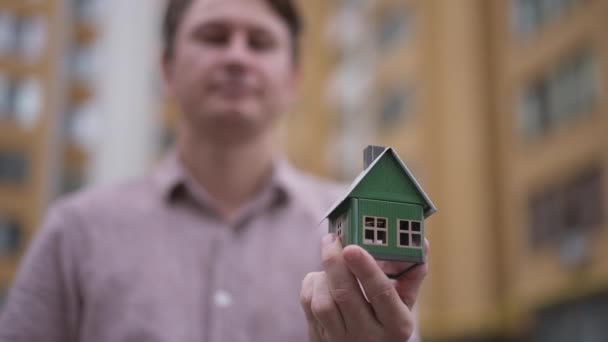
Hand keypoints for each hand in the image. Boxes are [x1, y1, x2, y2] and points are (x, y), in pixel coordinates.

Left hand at [300, 234, 427, 341]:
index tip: (352, 248)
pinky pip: (308, 305)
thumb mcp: (404, 306)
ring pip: (323, 302)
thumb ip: (410, 277)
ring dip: (323, 275)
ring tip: (331, 264)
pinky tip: (321, 280)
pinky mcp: (319, 339)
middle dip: (335, 262)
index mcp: (396, 325)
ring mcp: (341, 340)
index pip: (381, 294)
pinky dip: (312, 284)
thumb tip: (421, 243)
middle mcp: (369, 336)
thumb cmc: (385, 322)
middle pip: (345, 294)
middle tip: (332, 240)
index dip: (366, 269)